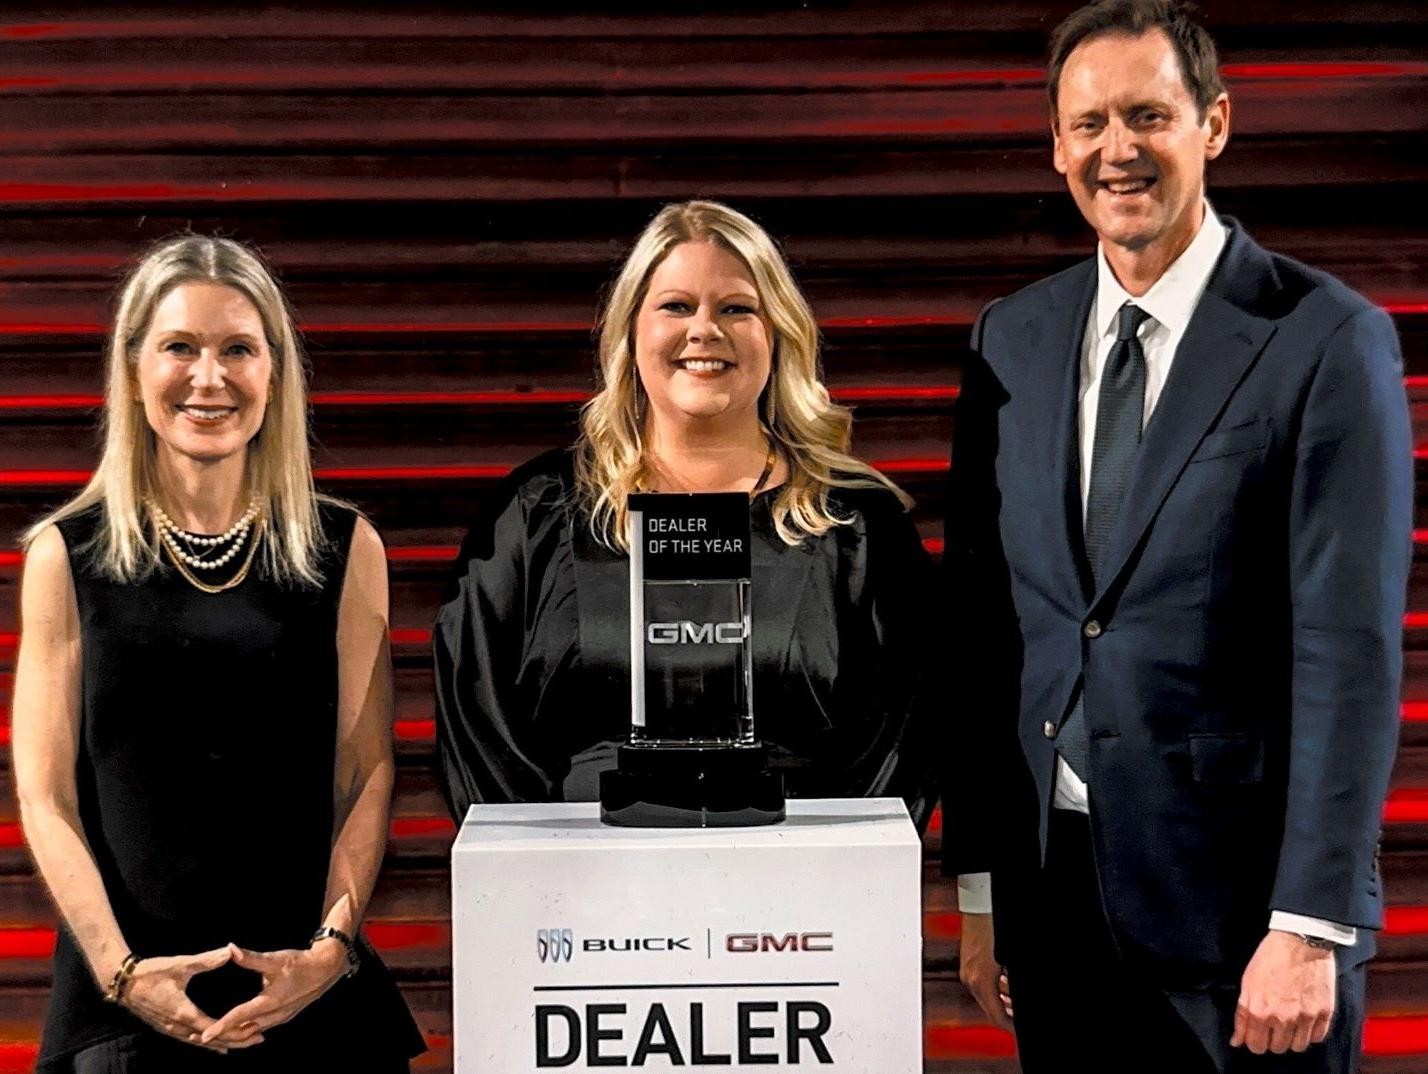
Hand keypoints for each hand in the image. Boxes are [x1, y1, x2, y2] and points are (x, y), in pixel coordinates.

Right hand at [121, 947, 264, 1051]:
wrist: (123, 982)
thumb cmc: (151, 972)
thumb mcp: (180, 964)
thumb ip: (205, 960)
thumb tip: (229, 952)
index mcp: (183, 1012)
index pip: (213, 1027)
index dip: (234, 1030)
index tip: (254, 1030)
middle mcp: (177, 1026)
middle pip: (210, 1040)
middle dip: (235, 1041)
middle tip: (258, 1040)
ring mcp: (170, 1028)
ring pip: (200, 1042)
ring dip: (222, 1043)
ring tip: (243, 1043)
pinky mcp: (165, 1026)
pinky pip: (190, 1039)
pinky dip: (206, 1043)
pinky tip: (215, 1044)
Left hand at [199, 941, 346, 1044]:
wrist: (325, 969)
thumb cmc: (300, 963)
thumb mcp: (275, 959)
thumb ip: (251, 958)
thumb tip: (230, 950)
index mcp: (270, 1001)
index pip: (240, 1016)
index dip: (221, 1026)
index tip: (204, 1035)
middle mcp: (274, 1015)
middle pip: (243, 1031)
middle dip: (221, 1035)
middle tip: (197, 1038)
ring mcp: (279, 1018)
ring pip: (252, 1032)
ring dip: (233, 1035)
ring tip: (212, 1036)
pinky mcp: (282, 1017)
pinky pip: (260, 1028)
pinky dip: (245, 1031)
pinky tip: (236, 1030)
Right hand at [959, 913, 1013, 1030]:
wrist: (980, 903)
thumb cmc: (994, 926)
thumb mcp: (1009, 961)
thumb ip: (1012, 985)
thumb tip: (1017, 1000)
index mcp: (981, 980)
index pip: (996, 1016)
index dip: (1010, 1027)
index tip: (1018, 1031)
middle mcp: (970, 977)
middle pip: (988, 1009)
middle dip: (1006, 1017)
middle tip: (1018, 1021)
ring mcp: (967, 968)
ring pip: (984, 997)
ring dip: (1000, 1003)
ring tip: (1015, 1005)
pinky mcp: (968, 961)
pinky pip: (980, 983)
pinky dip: (993, 990)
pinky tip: (1005, 986)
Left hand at [1231, 931, 1335, 1053]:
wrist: (1299, 942)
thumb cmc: (1270, 958)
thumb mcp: (1247, 983)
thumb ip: (1242, 1014)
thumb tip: (1237, 1040)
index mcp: (1260, 1011)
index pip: (1255, 1045)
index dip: (1253, 1043)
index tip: (1256, 1037)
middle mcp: (1282, 1019)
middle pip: (1277, 1048)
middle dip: (1272, 1040)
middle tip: (1273, 1026)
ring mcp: (1305, 1018)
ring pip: (1297, 1047)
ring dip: (1292, 1039)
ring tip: (1289, 1023)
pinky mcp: (1324, 1014)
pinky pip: (1317, 1038)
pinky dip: (1311, 1033)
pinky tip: (1305, 1020)